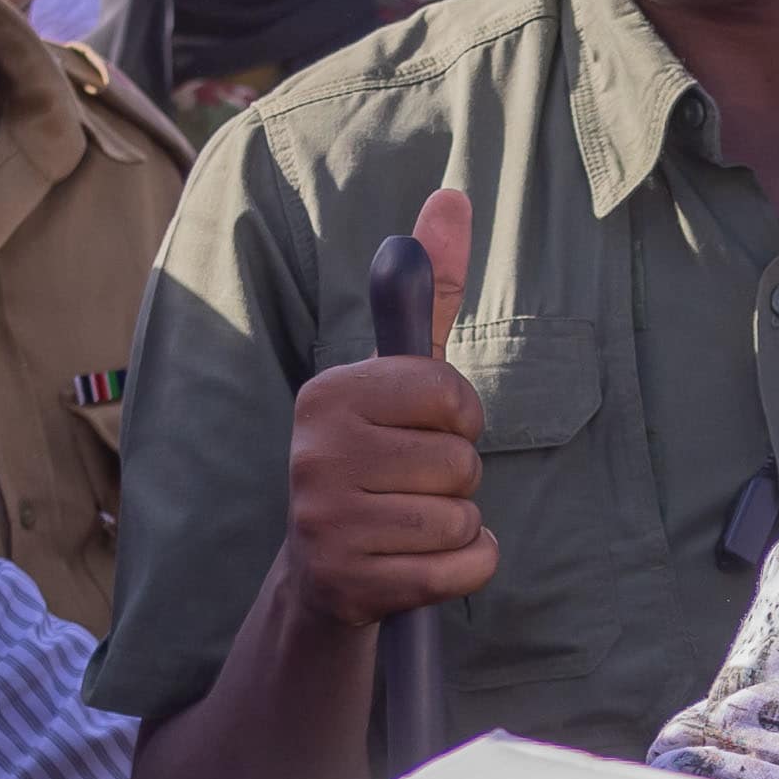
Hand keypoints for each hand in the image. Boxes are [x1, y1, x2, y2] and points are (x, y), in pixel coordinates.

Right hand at [281, 190, 492, 634]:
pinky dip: (465, 570)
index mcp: (326, 394)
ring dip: (458, 526)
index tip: (427, 430)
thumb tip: (452, 194)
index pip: (450, 394)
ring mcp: (324, 522)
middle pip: (461, 460)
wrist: (323, 576)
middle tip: (410, 487)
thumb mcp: (399, 381)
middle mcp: (313, 453)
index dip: (460, 418)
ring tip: (411, 525)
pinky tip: (422, 564)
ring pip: (463, 516)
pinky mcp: (348, 583)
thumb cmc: (377, 465)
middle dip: (457, 479)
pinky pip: (464, 568)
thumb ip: (428, 295)